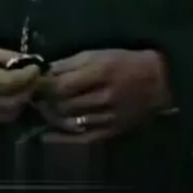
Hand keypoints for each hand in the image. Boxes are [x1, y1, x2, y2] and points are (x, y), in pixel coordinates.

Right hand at [0, 42, 40, 126]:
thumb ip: (0, 56)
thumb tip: (26, 61)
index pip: (10, 83)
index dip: (28, 77)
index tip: (37, 68)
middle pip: (10, 104)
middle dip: (27, 92)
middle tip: (33, 80)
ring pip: (3, 117)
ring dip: (17, 105)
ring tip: (21, 90)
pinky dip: (3, 113)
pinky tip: (4, 100)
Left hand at [34, 48, 171, 142]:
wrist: (159, 82)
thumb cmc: (126, 62)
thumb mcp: (99, 54)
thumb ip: (71, 63)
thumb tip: (45, 72)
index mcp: (100, 72)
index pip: (62, 84)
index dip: (43, 86)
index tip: (33, 83)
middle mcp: (104, 97)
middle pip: (64, 104)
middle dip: (45, 101)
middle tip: (34, 97)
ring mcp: (108, 117)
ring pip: (70, 122)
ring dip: (51, 117)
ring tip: (41, 110)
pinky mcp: (111, 131)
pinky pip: (83, 138)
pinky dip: (62, 139)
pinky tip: (47, 137)